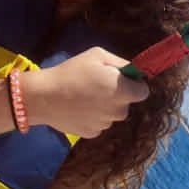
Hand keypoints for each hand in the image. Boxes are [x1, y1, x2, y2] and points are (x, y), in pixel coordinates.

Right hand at [22, 47, 149, 137]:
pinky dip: (93, 116)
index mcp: (121, 91)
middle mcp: (117, 111)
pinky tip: (78, 107)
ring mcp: (105, 124)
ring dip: (105, 106)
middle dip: (118, 95)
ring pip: (112, 114)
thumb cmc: (72, 72)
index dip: (135, 84)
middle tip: (99, 85)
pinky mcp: (92, 133)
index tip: (123, 79)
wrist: (45, 97)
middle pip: (126, 104)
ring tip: (85, 96)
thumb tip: (133, 70)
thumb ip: (120, 63)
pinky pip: (100, 123)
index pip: (143, 92)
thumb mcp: (97, 55)